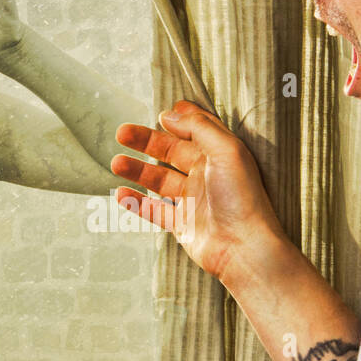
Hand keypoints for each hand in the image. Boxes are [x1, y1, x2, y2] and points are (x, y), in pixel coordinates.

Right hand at [111, 101, 287, 284]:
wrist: (243, 247)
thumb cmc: (242, 198)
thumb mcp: (226, 150)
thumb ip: (198, 128)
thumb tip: (170, 114)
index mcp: (220, 155)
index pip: (197, 130)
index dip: (179, 120)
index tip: (160, 113)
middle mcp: (206, 175)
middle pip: (171, 152)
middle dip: (146, 141)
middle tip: (122, 133)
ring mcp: (193, 200)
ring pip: (159, 180)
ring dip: (137, 170)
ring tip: (116, 163)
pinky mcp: (183, 224)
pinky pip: (155, 210)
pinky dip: (137, 202)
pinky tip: (121, 193)